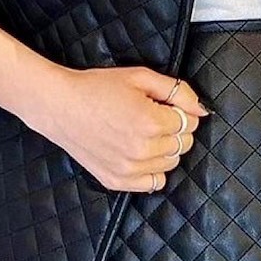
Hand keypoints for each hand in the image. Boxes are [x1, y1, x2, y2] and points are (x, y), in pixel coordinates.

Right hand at [0, 20, 210, 191]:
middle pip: (184, 145)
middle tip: (152, 117)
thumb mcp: (140, 77)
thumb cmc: (97, 87)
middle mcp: (142, 149)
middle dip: (175, 130)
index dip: (181, 112)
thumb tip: (202, 110)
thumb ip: (177, 91)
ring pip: (171, 164)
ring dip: (165, 149)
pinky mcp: (116, 181)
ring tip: (142, 133)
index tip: (164, 106)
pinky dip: (152, 170)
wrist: (58, 105)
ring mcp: (129, 169)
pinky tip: (137, 153)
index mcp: (151, 122)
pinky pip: (153, 183)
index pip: (190, 123)